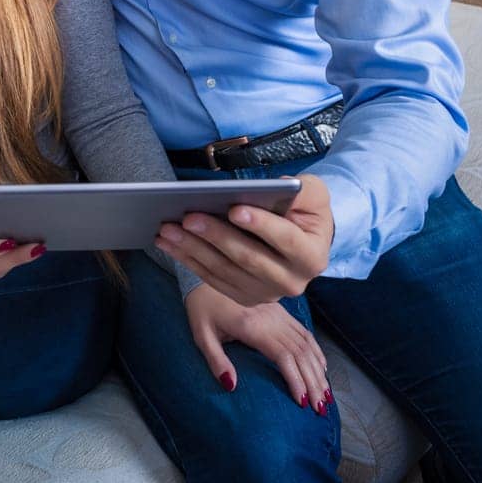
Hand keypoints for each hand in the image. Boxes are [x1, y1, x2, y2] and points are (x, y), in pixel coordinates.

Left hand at [155, 173, 332, 305]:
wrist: (300, 240)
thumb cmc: (302, 211)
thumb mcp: (313, 195)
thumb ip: (306, 190)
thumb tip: (282, 186)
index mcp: (312, 257)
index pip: (285, 240)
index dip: (260, 225)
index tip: (233, 209)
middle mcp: (291, 282)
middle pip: (248, 258)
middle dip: (216, 235)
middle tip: (187, 217)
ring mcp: (265, 293)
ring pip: (224, 270)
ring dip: (192, 248)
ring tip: (167, 229)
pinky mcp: (243, 296)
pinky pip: (211, 278)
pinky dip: (187, 259)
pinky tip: (167, 243)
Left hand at [184, 282, 331, 411]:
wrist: (207, 277)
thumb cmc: (202, 308)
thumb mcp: (201, 335)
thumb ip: (215, 360)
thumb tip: (231, 386)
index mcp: (252, 327)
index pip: (283, 356)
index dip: (296, 380)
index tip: (304, 403)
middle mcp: (271, 319)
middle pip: (300, 354)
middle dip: (313, 382)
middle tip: (321, 409)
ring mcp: (278, 313)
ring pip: (306, 344)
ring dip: (318, 370)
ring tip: (326, 395)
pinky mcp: (280, 310)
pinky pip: (304, 332)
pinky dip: (315, 351)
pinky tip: (321, 368)